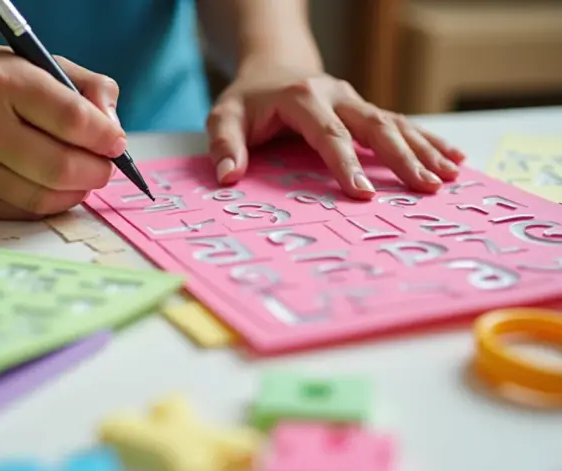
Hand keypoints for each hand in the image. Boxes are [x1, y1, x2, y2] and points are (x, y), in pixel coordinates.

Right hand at [0, 45, 124, 219]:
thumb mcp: (35, 62)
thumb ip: (86, 86)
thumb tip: (113, 128)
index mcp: (1, 81)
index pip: (71, 119)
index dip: (105, 136)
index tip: (116, 142)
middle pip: (62, 166)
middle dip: (97, 171)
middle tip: (105, 166)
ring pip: (46, 196)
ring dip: (78, 190)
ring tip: (84, 176)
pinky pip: (25, 210)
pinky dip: (52, 202)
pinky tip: (57, 187)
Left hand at [206, 57, 466, 198]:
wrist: (271, 68)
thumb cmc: (248, 101)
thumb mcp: (224, 117)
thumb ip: (225, 145)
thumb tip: (228, 178)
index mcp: (302, 98)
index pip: (328, 134)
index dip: (346, 163)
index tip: (364, 194)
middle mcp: (336, 95)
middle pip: (374, 125)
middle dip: (402, 157)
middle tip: (425, 187)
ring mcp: (355, 101)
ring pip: (395, 123)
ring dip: (424, 149)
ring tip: (450, 177)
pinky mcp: (365, 109)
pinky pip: (401, 124)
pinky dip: (427, 141)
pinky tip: (453, 157)